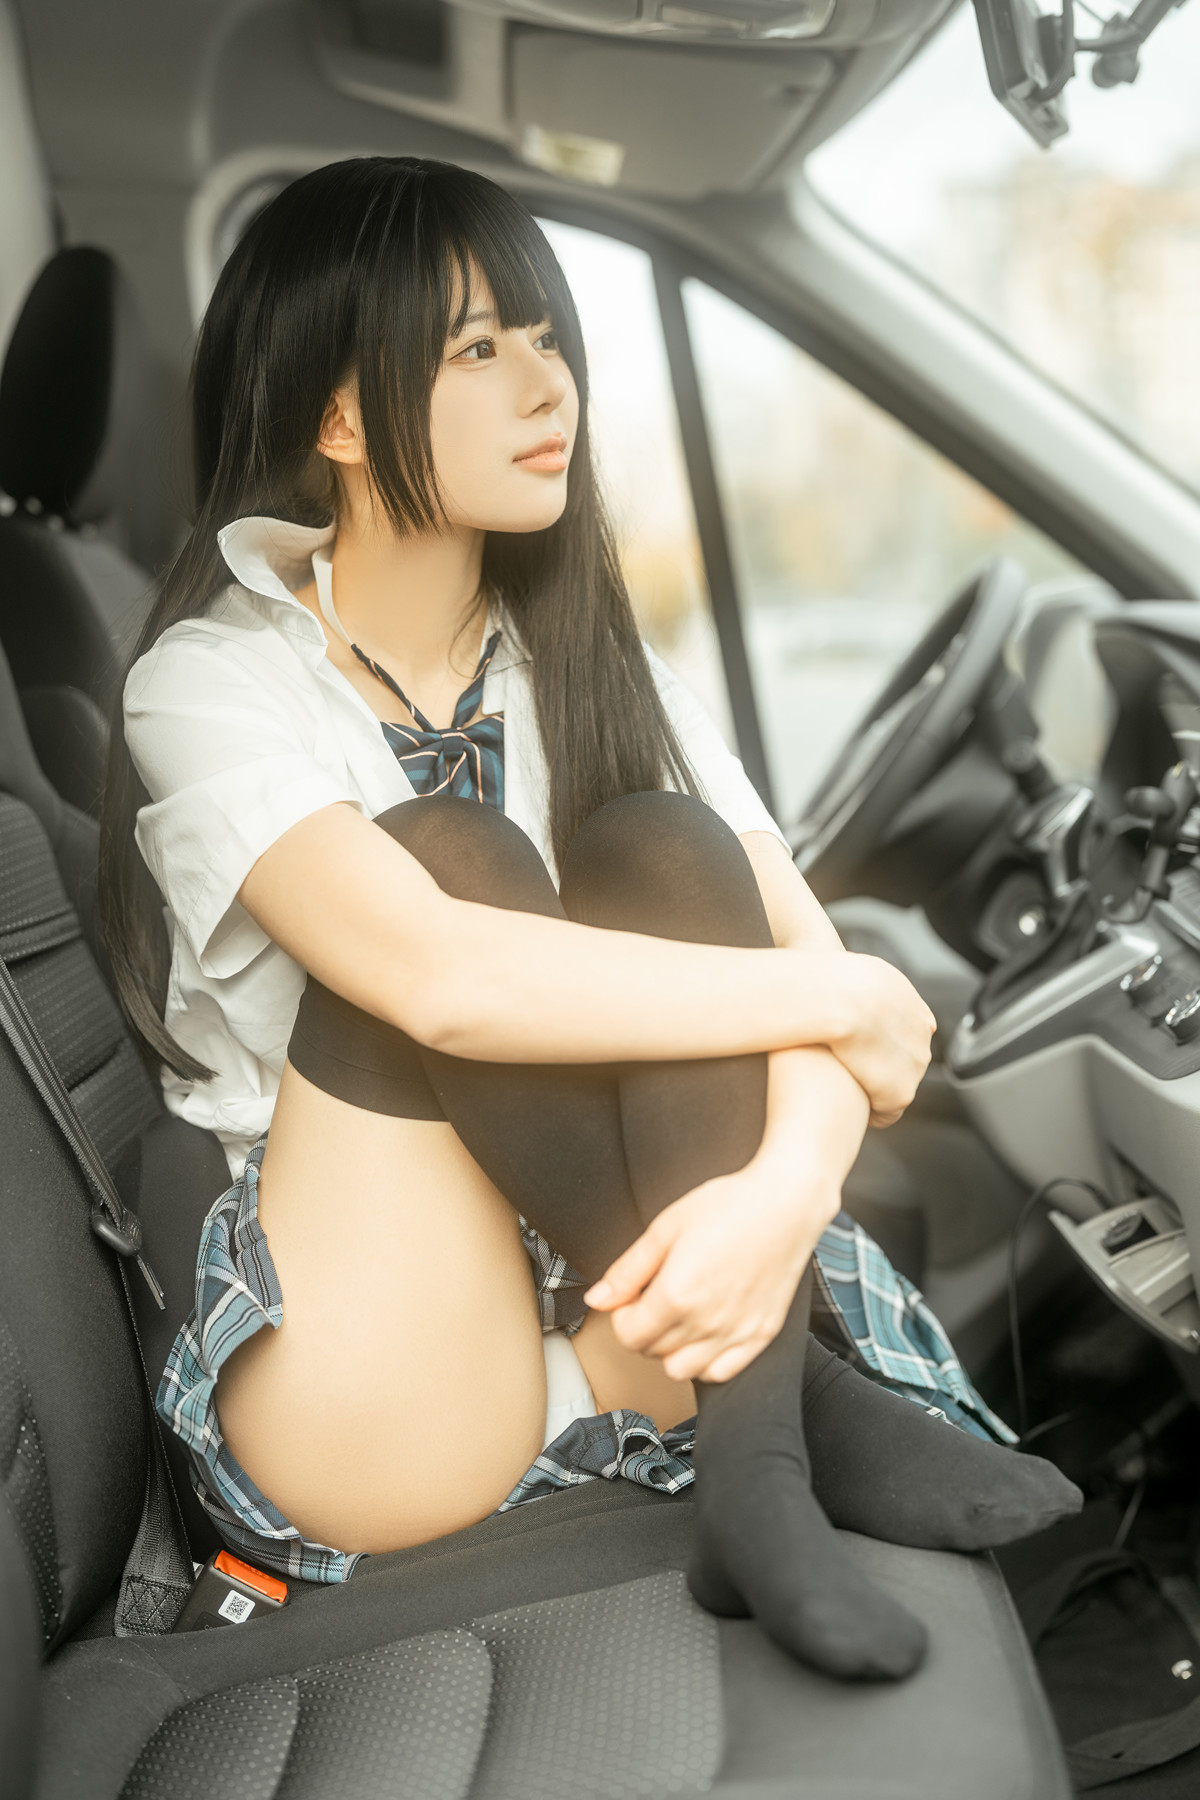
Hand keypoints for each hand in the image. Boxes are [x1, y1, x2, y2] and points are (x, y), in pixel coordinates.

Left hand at [582, 1155, 838, 1384]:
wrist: (785, 1203)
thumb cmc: (730, 1206)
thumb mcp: (665, 1228)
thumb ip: (627, 1270)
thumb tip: (597, 1299)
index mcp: (677, 1296)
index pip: (628, 1335)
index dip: (622, 1315)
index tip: (631, 1297)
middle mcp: (706, 1323)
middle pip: (652, 1351)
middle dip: (644, 1327)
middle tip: (656, 1296)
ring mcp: (736, 1333)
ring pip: (682, 1370)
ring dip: (671, 1349)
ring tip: (680, 1315)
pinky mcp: (761, 1336)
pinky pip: (721, 1373)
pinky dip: (706, 1361)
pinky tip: (706, 1331)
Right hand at [825, 953, 935, 1125]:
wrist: (834, 996)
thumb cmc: (823, 978)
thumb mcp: (841, 966)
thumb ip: (845, 978)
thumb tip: (818, 968)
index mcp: (909, 1003)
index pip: (903, 1032)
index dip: (878, 1045)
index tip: (857, 1051)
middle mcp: (921, 1032)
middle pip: (905, 1061)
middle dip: (881, 1070)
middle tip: (848, 1076)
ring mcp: (914, 1063)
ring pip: (897, 1087)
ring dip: (875, 1092)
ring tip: (845, 1096)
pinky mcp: (900, 1092)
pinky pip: (888, 1112)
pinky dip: (873, 1114)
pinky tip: (850, 1112)